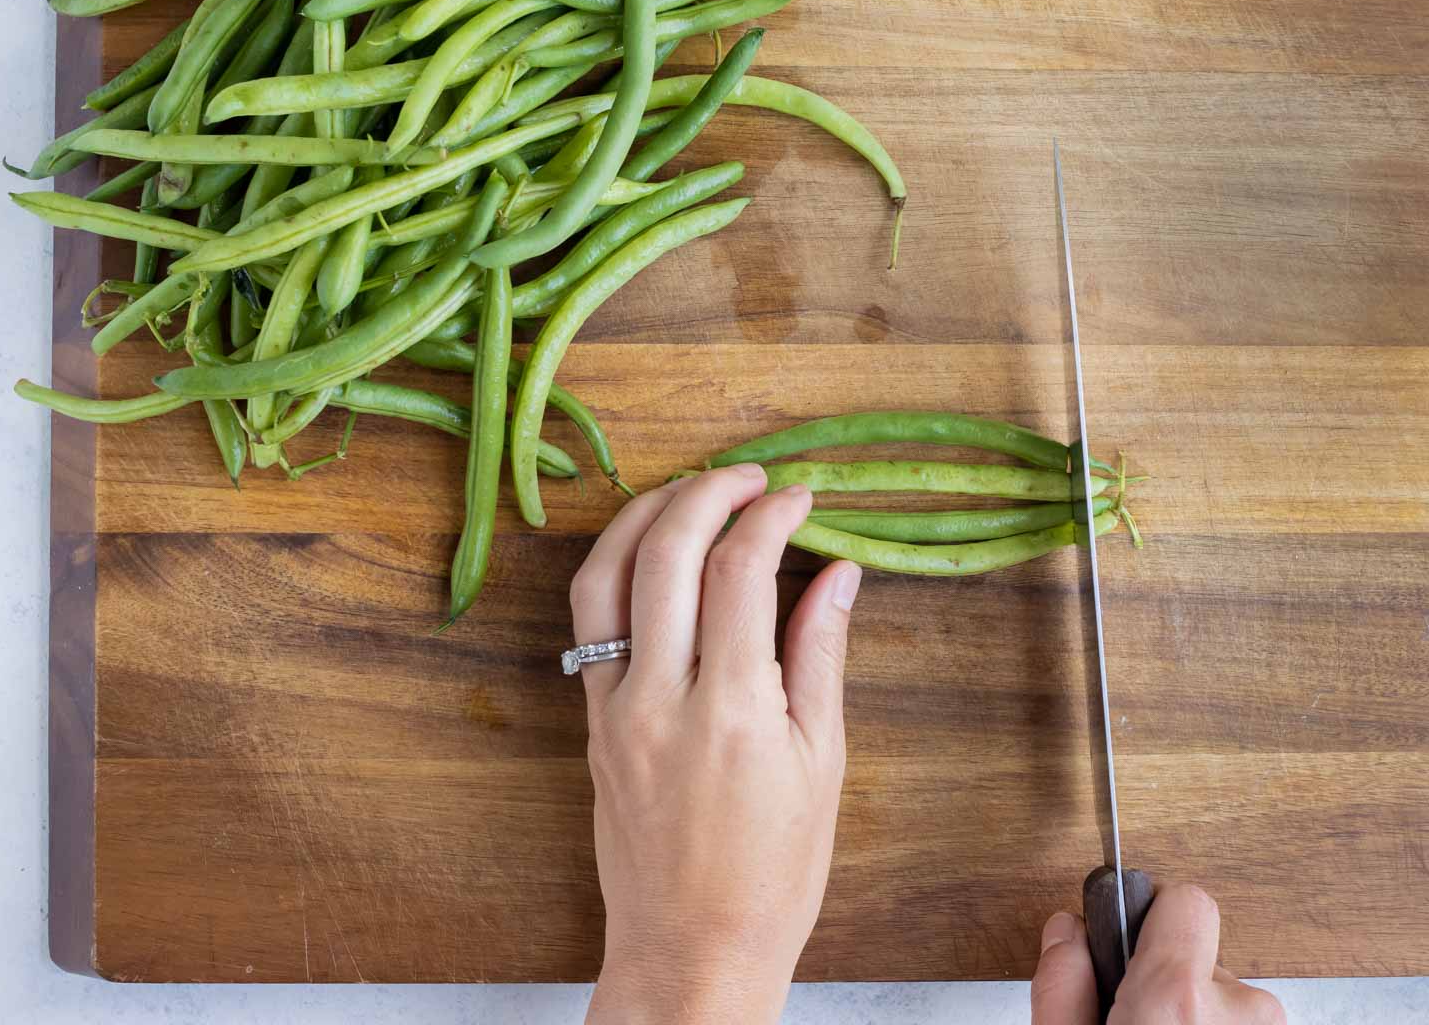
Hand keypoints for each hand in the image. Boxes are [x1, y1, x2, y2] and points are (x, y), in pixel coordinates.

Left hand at [577, 465, 860, 1024]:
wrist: (691, 949)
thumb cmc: (774, 872)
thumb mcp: (822, 763)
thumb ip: (821, 655)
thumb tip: (839, 571)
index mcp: (733, 710)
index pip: (743, 570)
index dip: (773, 515)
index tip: (802, 497)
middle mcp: (662, 699)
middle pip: (667, 552)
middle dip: (710, 492)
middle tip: (753, 479)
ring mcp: (615, 709)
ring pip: (605, 575)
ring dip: (646, 515)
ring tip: (692, 491)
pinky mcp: (592, 722)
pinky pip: (588, 622)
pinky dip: (616, 566)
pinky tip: (652, 551)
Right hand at [1030, 885, 1284, 1023]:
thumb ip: (1062, 989)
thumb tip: (1066, 935)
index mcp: (1176, 1001)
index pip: (1186, 900)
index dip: (1153, 914)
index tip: (1131, 940)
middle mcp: (1237, 1012)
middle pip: (1202, 953)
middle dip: (1170, 977)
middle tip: (1134, 1019)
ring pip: (1223, 996)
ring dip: (1196, 1013)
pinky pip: (1240, 1020)